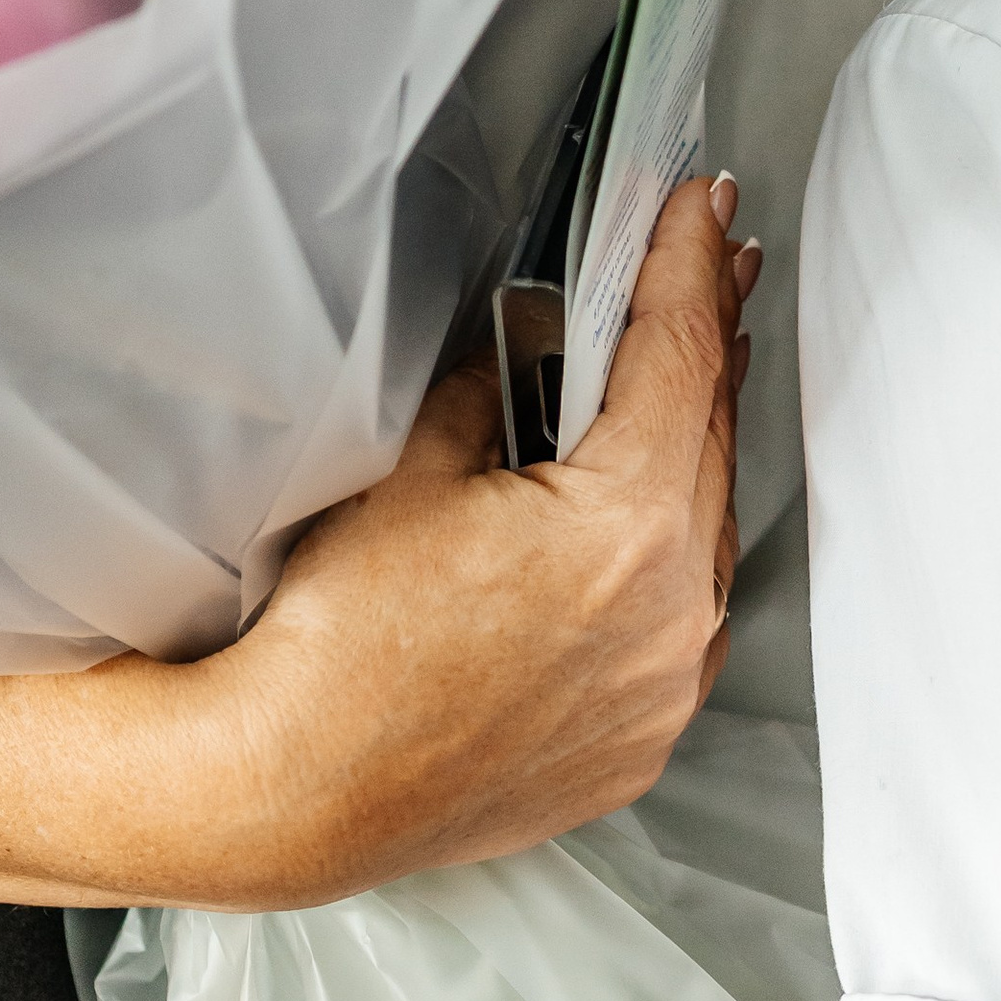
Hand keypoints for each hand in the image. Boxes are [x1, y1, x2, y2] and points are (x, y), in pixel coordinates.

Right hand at [0, 176, 755, 908]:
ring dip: (694, 450)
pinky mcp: (638, 741)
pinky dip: (673, 555)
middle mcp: (677, 620)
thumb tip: (529, 354)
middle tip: (713, 262)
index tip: (700, 207)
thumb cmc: (331, 643)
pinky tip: (649, 514)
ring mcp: (664, 692)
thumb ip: (495, 389)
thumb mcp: (411, 469)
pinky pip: (682, 621)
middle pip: (710, 442)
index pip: (679, 360)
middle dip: (707, 342)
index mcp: (631, 534)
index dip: (686, 268)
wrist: (287, 794)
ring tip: (688, 372)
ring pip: (707, 535)